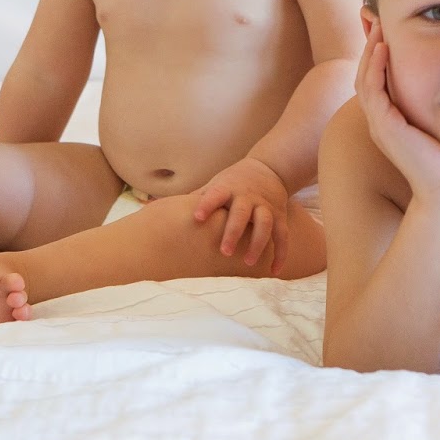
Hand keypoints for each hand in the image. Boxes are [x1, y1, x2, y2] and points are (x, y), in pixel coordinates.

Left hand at [192, 156, 290, 272]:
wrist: (268, 168)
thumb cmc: (233, 182)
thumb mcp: (216, 183)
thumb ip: (197, 198)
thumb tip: (157, 205)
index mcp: (227, 188)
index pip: (216, 195)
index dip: (207, 204)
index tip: (197, 217)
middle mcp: (247, 197)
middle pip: (241, 213)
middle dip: (234, 231)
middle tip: (224, 252)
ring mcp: (265, 206)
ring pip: (264, 224)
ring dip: (258, 243)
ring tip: (249, 262)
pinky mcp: (279, 216)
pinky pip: (282, 236)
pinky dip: (280, 254)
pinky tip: (274, 271)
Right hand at [358, 22, 439, 208]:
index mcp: (391, 118)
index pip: (377, 75)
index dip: (378, 48)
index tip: (383, 23)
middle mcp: (380, 119)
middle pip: (366, 71)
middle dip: (369, 41)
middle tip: (371, 13)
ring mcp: (379, 124)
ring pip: (365, 77)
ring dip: (370, 49)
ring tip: (377, 24)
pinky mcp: (384, 127)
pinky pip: (372, 90)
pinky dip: (375, 67)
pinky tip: (384, 47)